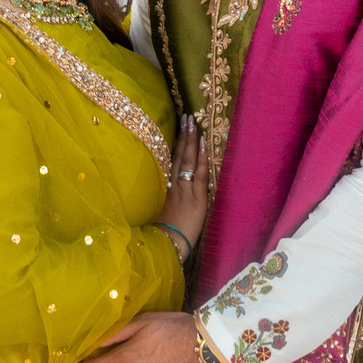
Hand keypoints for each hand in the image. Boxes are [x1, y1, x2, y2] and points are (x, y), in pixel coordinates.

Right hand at [158, 118, 207, 250]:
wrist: (166, 246)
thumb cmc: (162, 235)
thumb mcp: (159, 214)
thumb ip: (163, 201)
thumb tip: (167, 190)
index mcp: (165, 190)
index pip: (170, 162)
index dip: (174, 145)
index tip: (177, 129)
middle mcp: (173, 186)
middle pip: (177, 156)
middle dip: (182, 136)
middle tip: (185, 117)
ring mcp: (185, 191)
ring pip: (186, 161)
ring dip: (190, 141)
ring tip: (192, 123)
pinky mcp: (196, 199)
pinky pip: (198, 174)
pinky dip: (200, 158)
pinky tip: (202, 144)